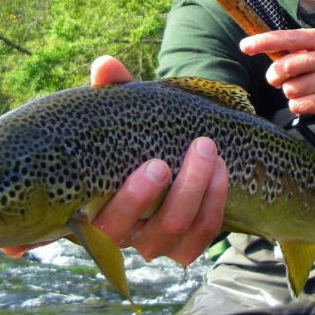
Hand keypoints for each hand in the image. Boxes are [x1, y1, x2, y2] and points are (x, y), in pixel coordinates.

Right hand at [88, 56, 228, 265]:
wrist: (159, 155)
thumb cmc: (128, 137)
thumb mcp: (119, 115)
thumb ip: (111, 92)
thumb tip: (104, 65)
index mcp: (93, 209)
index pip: (104, 223)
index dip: (132, 199)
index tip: (157, 164)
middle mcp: (121, 234)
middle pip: (149, 230)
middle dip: (176, 192)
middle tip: (198, 147)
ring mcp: (152, 244)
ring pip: (177, 231)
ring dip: (199, 191)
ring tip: (211, 151)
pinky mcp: (181, 248)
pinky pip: (201, 238)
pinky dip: (214, 205)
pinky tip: (221, 172)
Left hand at [240, 29, 314, 127]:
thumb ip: (306, 50)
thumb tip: (269, 50)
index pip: (288, 38)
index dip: (263, 42)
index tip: (245, 46)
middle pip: (284, 66)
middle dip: (275, 76)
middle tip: (278, 80)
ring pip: (289, 89)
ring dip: (292, 94)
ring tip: (309, 92)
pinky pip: (298, 105)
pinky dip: (299, 106)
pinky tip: (313, 103)